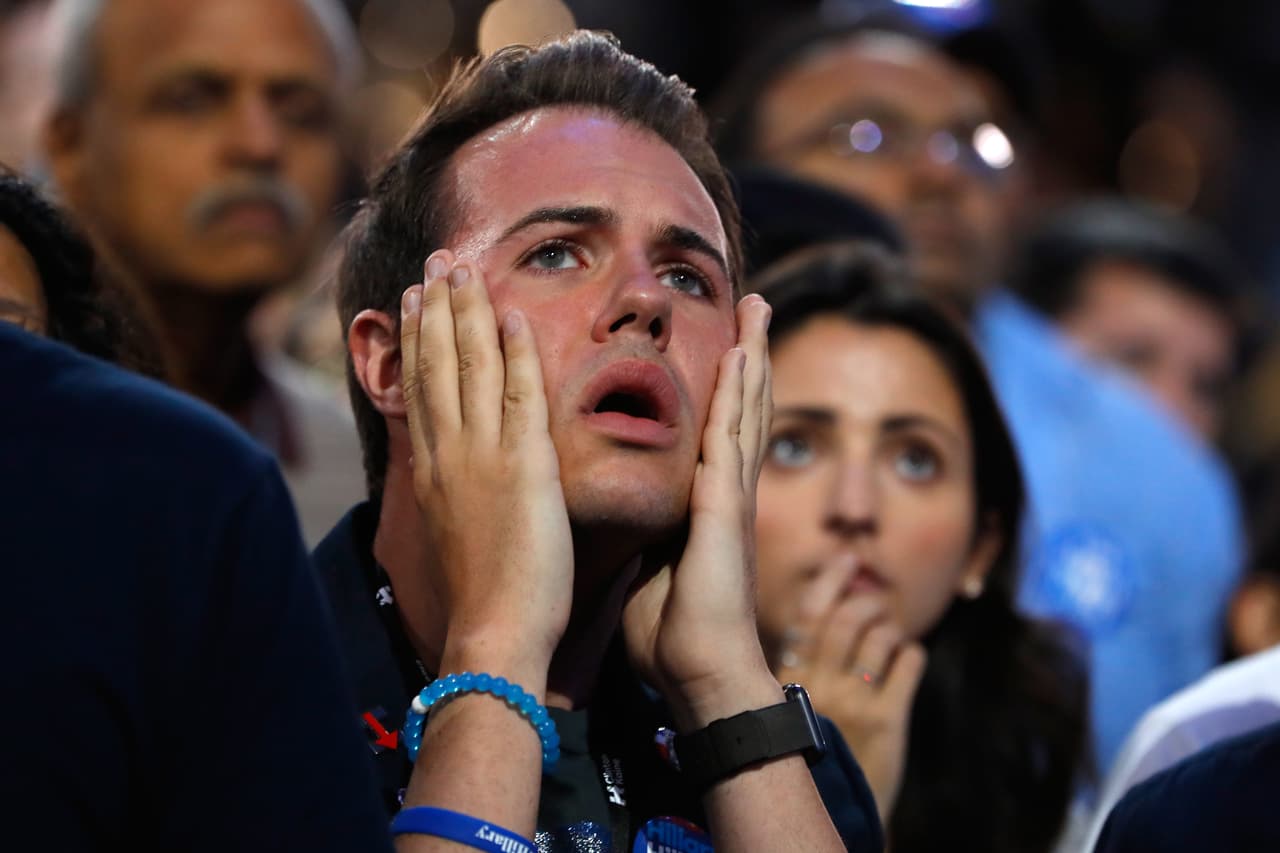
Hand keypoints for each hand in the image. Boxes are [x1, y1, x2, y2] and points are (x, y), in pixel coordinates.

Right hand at [399, 250, 572, 684]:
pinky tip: (512, 316)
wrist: (494, 632)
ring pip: (471, 368)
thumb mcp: (455, 531)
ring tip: (464, 268)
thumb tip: (447, 473)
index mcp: (433, 470)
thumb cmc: (484, 596)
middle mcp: (449, 453)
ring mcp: (483, 455)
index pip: (422, 388)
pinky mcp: (523, 466)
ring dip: (467, 312)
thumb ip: (453, 492)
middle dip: (436, 308)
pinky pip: (520, 395)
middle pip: (438, 364)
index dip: (418, 338)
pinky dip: (515, 352)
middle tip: (436, 262)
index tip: (415, 299)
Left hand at [622, 295, 780, 727]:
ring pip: (743, 408)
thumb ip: (648, 531)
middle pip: (741, 404)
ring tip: (756, 306)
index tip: (726, 338)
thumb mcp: (651, 564)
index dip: (725, 381)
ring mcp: (729, 495)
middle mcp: (725, 488)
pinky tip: (739, 358)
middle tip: (753, 301)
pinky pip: (728, 441)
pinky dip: (735, 397)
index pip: (718, 425)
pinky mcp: (723, 510)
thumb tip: (625, 512)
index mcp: (706, 501)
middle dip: (749, 349)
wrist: (700, 673)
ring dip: (751, 354)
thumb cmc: (673, 629)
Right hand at [775, 559, 926, 820]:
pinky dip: (912, 652)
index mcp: (788, 680)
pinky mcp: (888, 720)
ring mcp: (854, 702)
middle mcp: (818, 687)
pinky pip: (907, 666)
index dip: (830, 581)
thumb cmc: (812, 754)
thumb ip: (801, 664)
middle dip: (865, 599)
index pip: (807, 615)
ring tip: (891, 629)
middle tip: (875, 598)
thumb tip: (821, 612)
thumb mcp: (792, 706)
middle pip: (845, 620)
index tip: (847, 559)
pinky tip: (909, 656)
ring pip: (877, 637)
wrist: (838, 812)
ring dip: (889, 624)